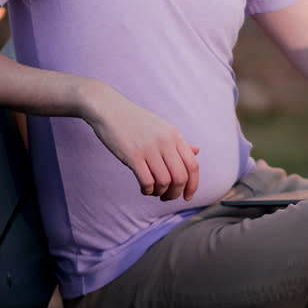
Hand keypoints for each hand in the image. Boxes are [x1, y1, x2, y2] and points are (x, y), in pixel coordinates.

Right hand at [83, 83, 200, 202]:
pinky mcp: (133, 155)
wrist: (110, 110)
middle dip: (176, 193)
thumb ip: (179, 142)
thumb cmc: (137, 121)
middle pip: (181, 177)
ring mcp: (149, 148)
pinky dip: (148, 190)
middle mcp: (165, 142)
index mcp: (174, 136)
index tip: (187, 196)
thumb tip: (196, 151)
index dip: (193, 185)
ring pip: (165, 182)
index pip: (193, 165)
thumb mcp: (162, 128)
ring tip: (155, 191)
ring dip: (161, 193)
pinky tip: (144, 189)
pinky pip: (147, 181)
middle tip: (168, 197)